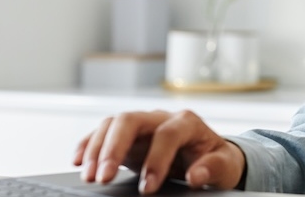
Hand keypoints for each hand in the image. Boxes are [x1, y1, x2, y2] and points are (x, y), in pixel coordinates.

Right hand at [74, 110, 244, 194]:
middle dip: (113, 148)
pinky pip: (103, 133)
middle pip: (130, 120)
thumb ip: (213, 168)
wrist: (210, 156)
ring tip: (88, 175)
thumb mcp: (225, 165)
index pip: (167, 134)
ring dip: (96, 148)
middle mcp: (161, 118)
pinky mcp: (128, 136)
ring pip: (112, 124)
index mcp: (187, 122)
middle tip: (103, 177)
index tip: (148, 187)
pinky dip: (88, 144)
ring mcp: (142, 125)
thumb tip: (196, 176)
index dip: (156, 160)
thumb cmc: (217, 159)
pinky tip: (78, 161)